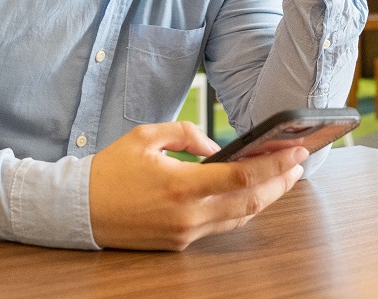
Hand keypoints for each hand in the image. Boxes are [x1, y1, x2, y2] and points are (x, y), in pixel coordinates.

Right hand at [88, 121, 307, 250]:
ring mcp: (185, 233)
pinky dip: (241, 208)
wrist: (78, 210)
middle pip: (250, 201)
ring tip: (282, 177)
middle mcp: (188, 215)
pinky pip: (220, 225)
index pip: (242, 177)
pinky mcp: (179, 242)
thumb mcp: (145, 137)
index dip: (275, 164)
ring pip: (240, 217)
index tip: (296, 151)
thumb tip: (215, 147)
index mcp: (180, 185)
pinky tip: (251, 193)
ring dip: (265, 197)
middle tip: (298, 163)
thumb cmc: (109, 171)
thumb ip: (186, 135)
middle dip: (280, 182)